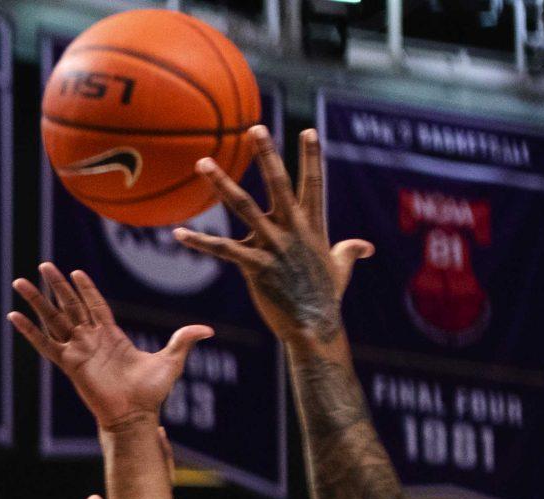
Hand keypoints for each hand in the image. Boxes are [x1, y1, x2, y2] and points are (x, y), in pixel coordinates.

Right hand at [9, 263, 211, 430]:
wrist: (136, 415)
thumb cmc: (152, 393)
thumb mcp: (171, 360)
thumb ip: (183, 340)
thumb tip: (208, 330)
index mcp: (111, 336)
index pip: (95, 305)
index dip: (86, 288)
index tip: (76, 271)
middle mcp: (90, 340)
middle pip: (69, 306)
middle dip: (56, 285)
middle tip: (44, 265)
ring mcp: (77, 350)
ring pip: (52, 319)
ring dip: (36, 300)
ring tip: (20, 282)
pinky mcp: (69, 364)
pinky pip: (44, 344)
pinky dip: (29, 331)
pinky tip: (14, 317)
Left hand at [173, 128, 375, 353]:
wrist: (314, 325)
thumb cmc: (326, 298)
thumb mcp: (341, 268)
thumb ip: (348, 251)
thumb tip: (365, 246)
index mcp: (313, 226)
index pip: (313, 183)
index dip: (311, 157)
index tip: (308, 132)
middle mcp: (293, 229)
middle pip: (278, 183)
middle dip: (266, 154)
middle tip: (254, 128)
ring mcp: (273, 245)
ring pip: (243, 206)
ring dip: (220, 183)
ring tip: (202, 162)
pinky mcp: (255, 265)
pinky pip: (222, 249)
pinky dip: (199, 241)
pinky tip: (178, 233)